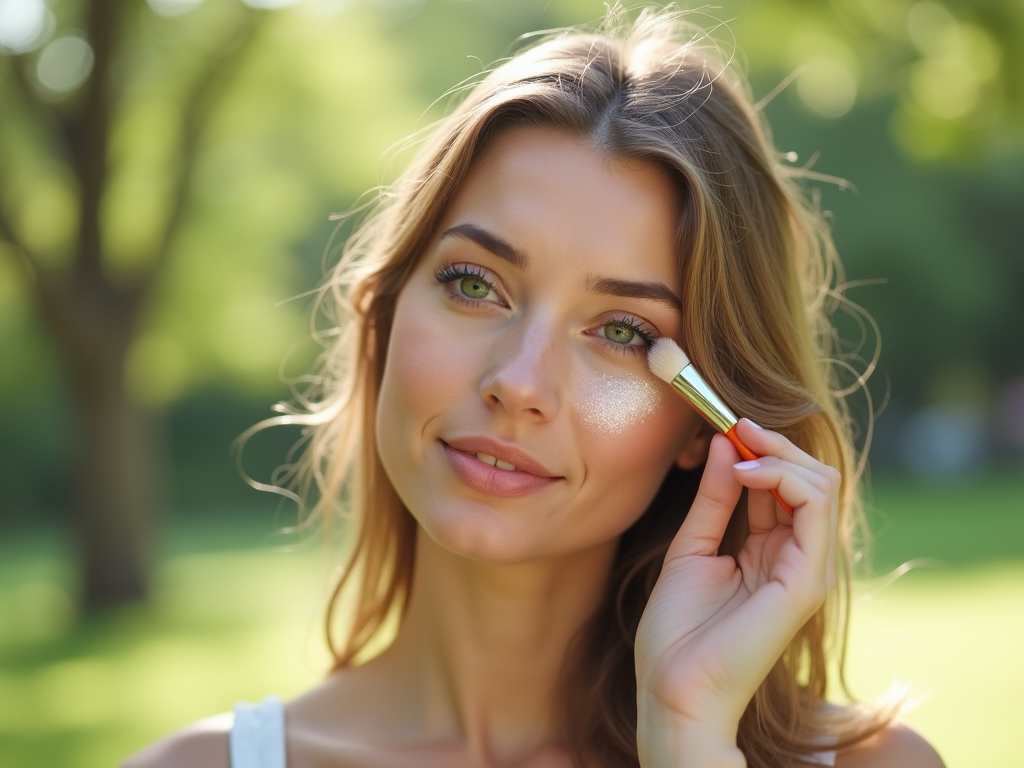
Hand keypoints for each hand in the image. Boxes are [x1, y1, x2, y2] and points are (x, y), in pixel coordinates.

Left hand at [634, 419, 839, 767]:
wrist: (673, 689)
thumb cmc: (676, 631)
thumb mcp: (691, 546)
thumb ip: (713, 497)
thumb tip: (724, 443)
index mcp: (772, 550)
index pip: (786, 484)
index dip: (759, 448)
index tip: (724, 422)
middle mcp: (798, 557)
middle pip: (812, 477)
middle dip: (775, 442)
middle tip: (736, 424)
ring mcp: (806, 569)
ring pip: (821, 484)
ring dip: (778, 454)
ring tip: (737, 449)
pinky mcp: (805, 581)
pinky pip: (816, 509)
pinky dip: (783, 477)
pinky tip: (743, 473)